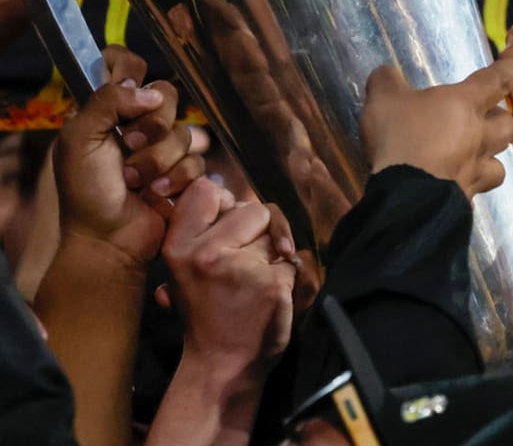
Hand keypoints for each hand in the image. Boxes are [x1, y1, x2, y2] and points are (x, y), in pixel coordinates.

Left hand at [54, 46, 205, 266]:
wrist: (110, 239)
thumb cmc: (87, 191)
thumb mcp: (80, 140)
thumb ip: (108, 102)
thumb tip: (151, 93)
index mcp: (107, 108)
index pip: (127, 63)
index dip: (131, 70)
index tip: (127, 95)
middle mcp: (137, 121)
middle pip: (167, 93)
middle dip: (151, 127)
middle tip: (129, 146)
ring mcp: (164, 146)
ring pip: (185, 131)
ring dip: (159, 161)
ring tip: (137, 182)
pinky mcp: (185, 170)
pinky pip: (198, 160)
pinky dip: (176, 179)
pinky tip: (157, 193)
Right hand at [161, 178, 296, 375]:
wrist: (223, 364)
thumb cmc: (208, 313)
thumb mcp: (186, 271)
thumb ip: (204, 232)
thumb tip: (228, 192)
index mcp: (179, 246)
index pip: (207, 189)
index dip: (226, 202)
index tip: (230, 223)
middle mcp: (206, 253)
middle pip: (253, 209)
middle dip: (258, 231)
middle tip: (245, 262)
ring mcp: (241, 268)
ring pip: (274, 236)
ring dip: (273, 255)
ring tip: (253, 283)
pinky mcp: (273, 283)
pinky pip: (292, 262)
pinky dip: (287, 276)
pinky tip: (270, 296)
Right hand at [360, 58, 512, 196]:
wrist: (408, 197)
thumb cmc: (402, 137)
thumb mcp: (383, 100)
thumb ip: (386, 82)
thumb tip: (387, 74)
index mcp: (466, 104)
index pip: (495, 80)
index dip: (510, 70)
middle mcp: (480, 135)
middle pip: (509, 125)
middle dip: (503, 120)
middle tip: (487, 119)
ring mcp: (477, 169)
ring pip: (501, 161)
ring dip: (493, 155)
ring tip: (478, 155)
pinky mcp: (468, 196)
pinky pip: (479, 187)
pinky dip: (473, 184)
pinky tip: (460, 183)